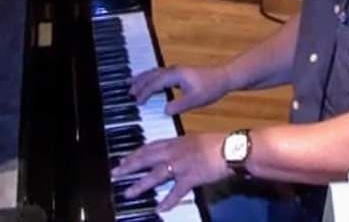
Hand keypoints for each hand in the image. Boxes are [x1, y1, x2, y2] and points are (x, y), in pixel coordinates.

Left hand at [111, 132, 229, 211]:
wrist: (231, 148)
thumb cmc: (216, 142)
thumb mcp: (196, 140)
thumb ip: (182, 146)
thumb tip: (173, 152)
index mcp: (177, 141)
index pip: (151, 146)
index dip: (135, 153)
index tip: (123, 159)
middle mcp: (176, 151)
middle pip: (147, 158)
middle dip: (129, 165)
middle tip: (116, 173)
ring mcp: (182, 165)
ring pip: (156, 175)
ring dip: (141, 184)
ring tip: (128, 193)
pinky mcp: (190, 178)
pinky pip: (176, 192)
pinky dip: (167, 201)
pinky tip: (159, 208)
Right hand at [129, 65, 229, 114]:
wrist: (224, 77)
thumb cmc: (212, 87)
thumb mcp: (196, 100)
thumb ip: (179, 106)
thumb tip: (164, 110)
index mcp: (177, 75)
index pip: (156, 83)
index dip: (145, 92)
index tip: (137, 102)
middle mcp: (174, 70)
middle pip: (152, 75)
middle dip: (139, 83)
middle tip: (128, 92)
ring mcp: (177, 70)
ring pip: (155, 72)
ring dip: (142, 78)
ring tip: (130, 83)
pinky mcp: (179, 73)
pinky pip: (160, 74)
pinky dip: (150, 77)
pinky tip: (149, 83)